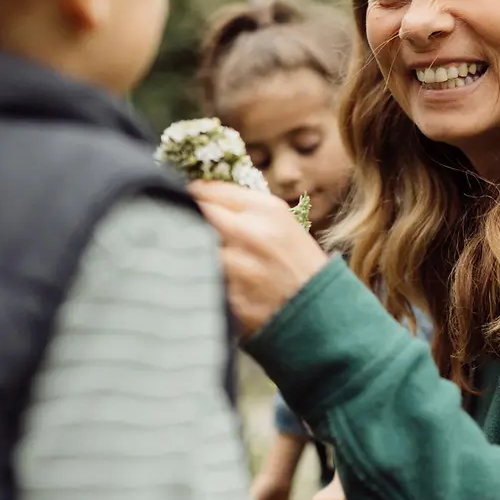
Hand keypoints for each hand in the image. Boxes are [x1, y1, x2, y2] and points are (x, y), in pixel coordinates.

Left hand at [189, 180, 330, 335]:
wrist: (320, 309)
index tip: (185, 200)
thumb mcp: (280, 222)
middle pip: (197, 216)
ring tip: (192, 253)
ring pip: (193, 248)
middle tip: (179, 223)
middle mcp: (251, 234)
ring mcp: (240, 267)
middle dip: (185, 218)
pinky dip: (198, 277)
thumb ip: (242, 207)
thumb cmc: (297, 261)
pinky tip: (204, 279)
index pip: (211, 191)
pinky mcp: (231, 296)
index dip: (192, 195)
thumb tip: (199, 194)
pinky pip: (201, 279)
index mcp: (266, 210)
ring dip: (189, 250)